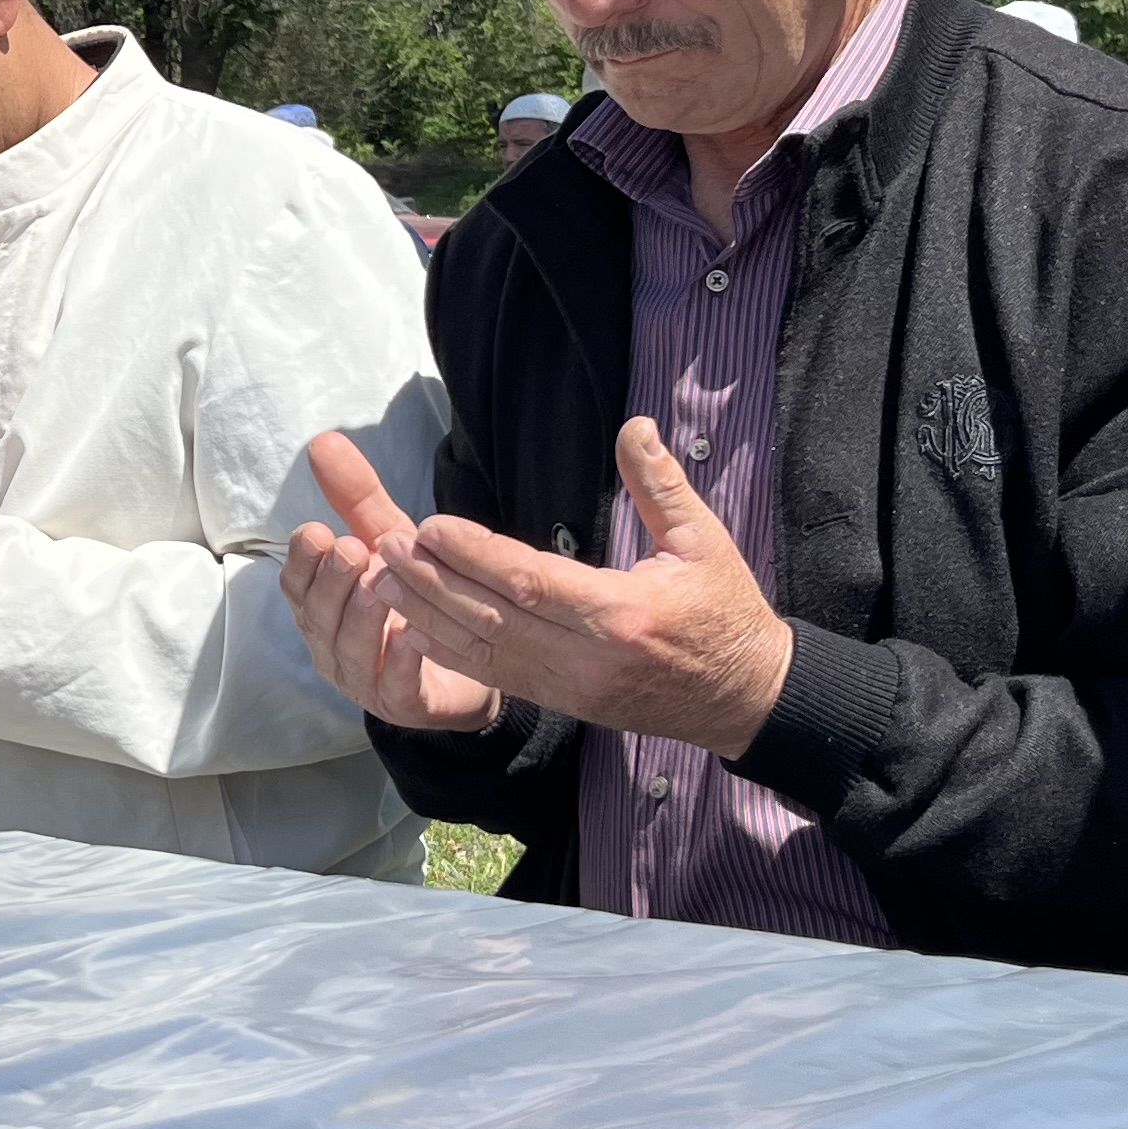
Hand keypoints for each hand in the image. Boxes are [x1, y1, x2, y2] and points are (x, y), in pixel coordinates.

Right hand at [288, 437, 504, 732]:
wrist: (472, 661)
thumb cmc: (416, 597)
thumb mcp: (389, 541)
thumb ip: (356, 498)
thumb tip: (322, 441)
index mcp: (323, 609)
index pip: (296, 586)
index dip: (302, 562)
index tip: (316, 533)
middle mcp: (333, 646)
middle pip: (317, 618)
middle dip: (330, 583)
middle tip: (351, 551)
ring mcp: (365, 681)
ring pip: (349, 653)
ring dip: (361, 619)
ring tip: (378, 587)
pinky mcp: (403, 706)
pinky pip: (395, 687)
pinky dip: (402, 662)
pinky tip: (414, 636)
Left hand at [314, 421, 793, 752]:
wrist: (744, 699)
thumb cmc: (725, 613)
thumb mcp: (704, 541)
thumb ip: (661, 484)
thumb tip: (635, 424)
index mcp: (621, 614)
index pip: (530, 582)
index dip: (474, 556)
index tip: (430, 526)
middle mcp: (587, 658)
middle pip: (493, 619)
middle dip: (434, 584)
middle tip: (388, 546)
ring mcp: (570, 688)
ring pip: (485, 652)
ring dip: (428, 617)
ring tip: (382, 579)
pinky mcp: (563, 704)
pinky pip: (496, 678)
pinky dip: (449, 654)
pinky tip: (411, 629)